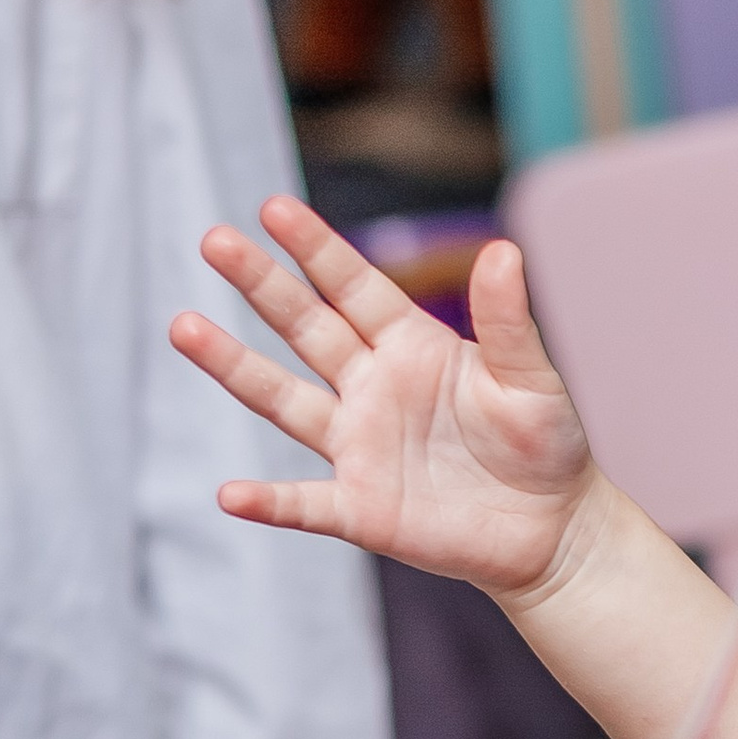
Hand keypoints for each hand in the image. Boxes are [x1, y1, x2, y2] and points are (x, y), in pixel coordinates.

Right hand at [176, 198, 600, 603]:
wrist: (553, 530)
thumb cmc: (545, 445)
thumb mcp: (532, 379)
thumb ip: (508, 321)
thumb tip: (504, 250)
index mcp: (411, 347)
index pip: (354, 288)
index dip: (316, 249)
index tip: (273, 208)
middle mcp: (372, 388)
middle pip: (306, 328)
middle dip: (261, 285)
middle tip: (213, 240)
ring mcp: (360, 447)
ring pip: (284, 401)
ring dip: (235, 367)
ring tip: (183, 327)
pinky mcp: (362, 508)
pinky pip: (305, 504)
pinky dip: (269, 502)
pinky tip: (231, 496)